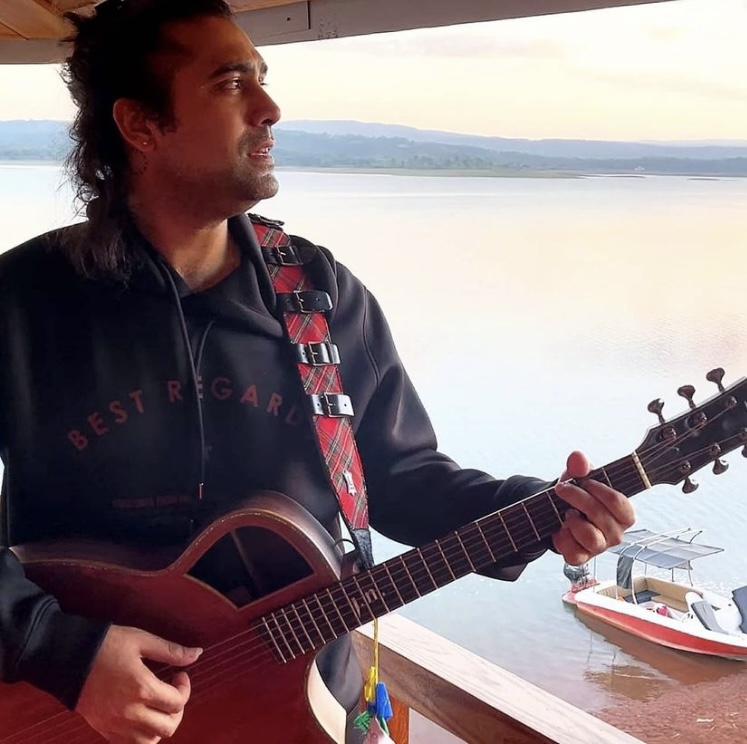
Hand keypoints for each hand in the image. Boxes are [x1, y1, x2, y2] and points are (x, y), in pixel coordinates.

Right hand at [75, 625, 201, 742]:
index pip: (177, 702)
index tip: (179, 675)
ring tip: (158, 707)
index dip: (185, 688)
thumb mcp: (141, 640)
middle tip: (173, 693)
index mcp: (142, 688)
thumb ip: (171, 650)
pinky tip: (142, 717)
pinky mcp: (103, 729)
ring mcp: (115, 724)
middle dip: (177, 710)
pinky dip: (141, 736)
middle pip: (168, 727)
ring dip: (160, 726)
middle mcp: (130, 711)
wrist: (67, 657)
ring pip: (149, 741)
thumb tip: (196, 653)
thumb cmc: (106, 645)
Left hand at [551, 450, 634, 564]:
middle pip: (600, 515)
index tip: (584, 481)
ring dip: (573, 521)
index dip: (599, 490)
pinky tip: (560, 529)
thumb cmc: (577, 494)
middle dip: (577, 498)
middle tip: (562, 489)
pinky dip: (562, 538)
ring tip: (566, 513)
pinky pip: (574, 553)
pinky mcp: (581, 558)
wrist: (556, 512)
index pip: (619, 503)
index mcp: (623, 513)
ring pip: (590, 537)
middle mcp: (615, 533)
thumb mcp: (577, 477)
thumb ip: (580, 467)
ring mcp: (599, 547)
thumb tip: (577, 457)